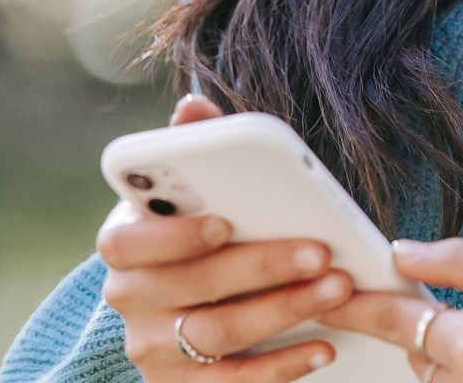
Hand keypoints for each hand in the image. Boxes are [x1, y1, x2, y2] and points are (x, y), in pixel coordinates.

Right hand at [97, 95, 353, 380]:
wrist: (188, 309)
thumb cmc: (202, 235)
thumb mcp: (195, 194)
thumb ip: (194, 150)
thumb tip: (192, 106)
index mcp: (125, 244)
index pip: (127, 243)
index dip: (174, 234)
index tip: (225, 221)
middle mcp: (128, 300)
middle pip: (193, 287)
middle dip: (263, 267)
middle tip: (322, 252)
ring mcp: (151, 349)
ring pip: (218, 335)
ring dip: (285, 310)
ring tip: (337, 289)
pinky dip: (281, 368)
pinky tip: (323, 347)